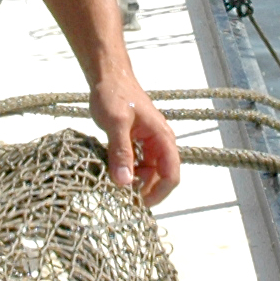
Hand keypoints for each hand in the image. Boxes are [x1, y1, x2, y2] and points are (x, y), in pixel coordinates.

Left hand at [91, 74, 183, 206]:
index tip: (139, 204)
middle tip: (122, 199)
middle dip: (144, 190)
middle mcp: (159, 142)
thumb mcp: (116, 124)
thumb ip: (121, 152)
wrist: (108, 76)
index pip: (171, 175)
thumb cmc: (114, 95)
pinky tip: (111, 172)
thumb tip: (123, 182)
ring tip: (114, 186)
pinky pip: (136, 163)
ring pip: (147, 171)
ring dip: (134, 181)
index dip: (159, 194)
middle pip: (159, 177)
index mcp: (162, 138)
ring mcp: (148, 142)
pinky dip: (127, 171)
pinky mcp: (136, 141)